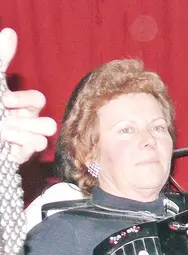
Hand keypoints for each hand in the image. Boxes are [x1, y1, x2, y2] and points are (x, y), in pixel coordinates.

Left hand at [0, 28, 56, 163]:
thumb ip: (1, 58)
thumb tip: (10, 31)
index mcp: (18, 105)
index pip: (36, 100)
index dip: (25, 100)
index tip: (6, 101)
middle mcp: (24, 122)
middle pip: (47, 122)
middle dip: (30, 122)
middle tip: (8, 122)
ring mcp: (23, 139)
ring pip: (43, 138)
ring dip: (26, 135)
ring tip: (6, 134)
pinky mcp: (19, 154)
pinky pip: (33, 152)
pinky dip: (21, 149)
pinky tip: (7, 146)